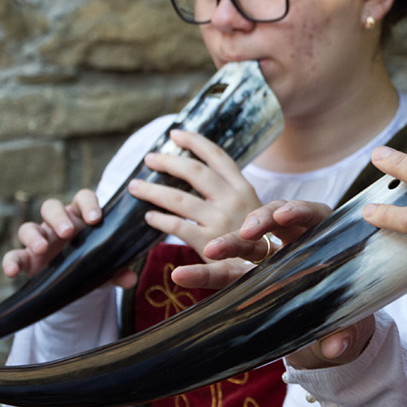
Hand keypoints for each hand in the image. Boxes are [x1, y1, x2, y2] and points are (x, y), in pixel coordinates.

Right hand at [1, 189, 138, 287]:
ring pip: (29, 227)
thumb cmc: (95, 263)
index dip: (88, 204)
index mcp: (82, 217)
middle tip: (67, 232)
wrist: (78, 282)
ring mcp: (40, 239)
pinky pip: (13, 255)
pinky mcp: (26, 259)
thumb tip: (130, 278)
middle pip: (51, 207)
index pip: (83, 198)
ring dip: (34, 236)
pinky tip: (12, 272)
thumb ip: (119, 271)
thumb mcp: (108, 268)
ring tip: (42, 248)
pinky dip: (10, 262)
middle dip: (58, 217)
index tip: (95, 218)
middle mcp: (58, 223)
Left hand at [127, 128, 264, 260]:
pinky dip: (159, 220)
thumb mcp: (252, 211)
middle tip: (149, 159)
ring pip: (178, 198)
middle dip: (169, 162)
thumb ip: (228, 194)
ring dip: (152, 191)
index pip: (218, 157)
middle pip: (196, 173)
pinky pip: (175, 226)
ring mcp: (221, 221)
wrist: (271, 271)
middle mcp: (234, 201)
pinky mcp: (208, 243)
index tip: (175, 134)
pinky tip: (150, 218)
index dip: (196, 142)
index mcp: (245, 189)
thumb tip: (197, 174)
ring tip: (136, 187)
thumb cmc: (255, 241)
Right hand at [171, 199, 372, 368]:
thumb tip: (337, 345)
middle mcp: (296, 241)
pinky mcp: (248, 276)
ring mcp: (270, 257)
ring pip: (247, 242)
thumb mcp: (351, 322)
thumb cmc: (346, 313)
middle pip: (277, 219)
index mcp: (327, 240)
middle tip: (248, 230)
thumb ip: (346, 333)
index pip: (316, 215)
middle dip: (262, 219)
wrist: (332, 327)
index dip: (302, 211)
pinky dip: (204, 273)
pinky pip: (225, 272)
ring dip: (228, 242)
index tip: (286, 215)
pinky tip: (182, 276)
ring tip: (210, 250)